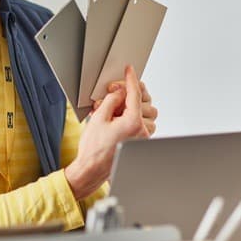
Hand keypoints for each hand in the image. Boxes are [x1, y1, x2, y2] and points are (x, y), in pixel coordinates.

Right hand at [64, 65, 150, 199]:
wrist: (91, 170)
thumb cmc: (93, 149)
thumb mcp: (98, 118)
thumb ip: (112, 100)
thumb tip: (120, 92)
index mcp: (132, 122)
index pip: (135, 94)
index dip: (131, 79)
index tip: (129, 71)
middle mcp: (141, 131)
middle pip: (146, 102)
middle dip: (131, 95)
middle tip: (115, 93)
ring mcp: (142, 138)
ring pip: (148, 114)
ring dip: (135, 108)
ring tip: (116, 110)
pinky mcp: (140, 143)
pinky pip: (145, 125)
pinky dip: (136, 118)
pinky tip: (121, 119)